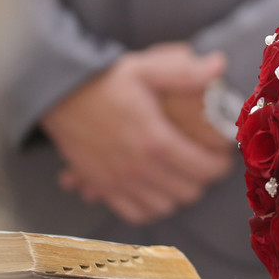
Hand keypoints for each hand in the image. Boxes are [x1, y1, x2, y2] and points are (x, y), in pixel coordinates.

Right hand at [41, 44, 232, 224]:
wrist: (57, 94)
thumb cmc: (104, 80)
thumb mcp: (145, 68)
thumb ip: (183, 72)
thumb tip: (219, 65)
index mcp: (156, 141)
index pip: (205, 169)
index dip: (220, 163)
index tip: (221, 153)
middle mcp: (139, 168)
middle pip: (188, 192)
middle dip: (201, 178)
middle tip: (202, 160)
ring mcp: (119, 181)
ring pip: (165, 207)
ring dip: (176, 193)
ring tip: (180, 174)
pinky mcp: (102, 186)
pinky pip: (135, 214)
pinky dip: (149, 207)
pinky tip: (153, 189)